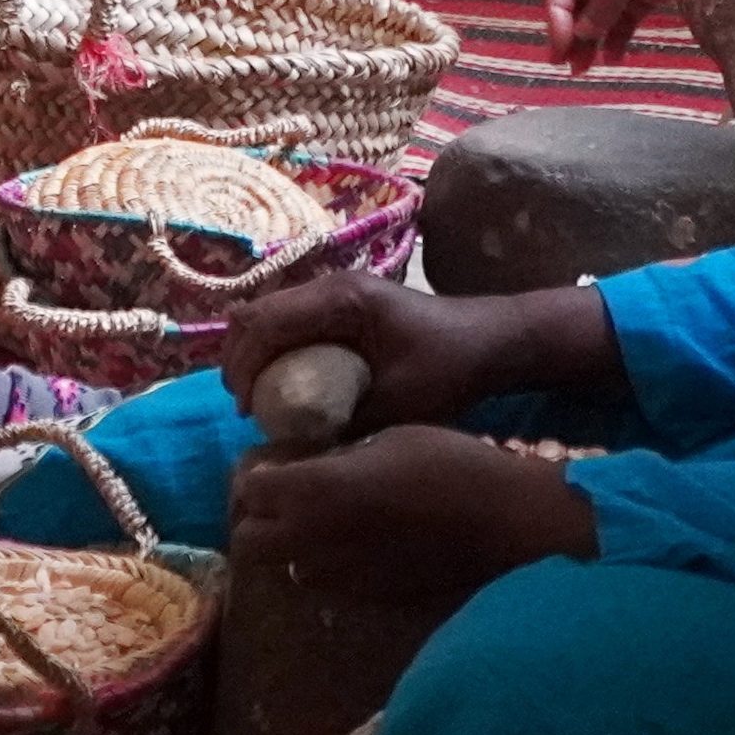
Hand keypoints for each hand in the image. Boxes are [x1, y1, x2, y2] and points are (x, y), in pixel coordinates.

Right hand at [217, 268, 620, 432]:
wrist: (496, 340)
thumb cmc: (452, 367)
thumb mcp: (401, 403)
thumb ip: (348, 421)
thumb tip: (298, 448)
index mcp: (341, 300)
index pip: (266, 323)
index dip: (245, 366)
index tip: (246, 410)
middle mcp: (330, 285)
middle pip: (256, 313)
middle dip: (239, 358)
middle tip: (242, 405)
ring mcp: (336, 291)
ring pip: (268, 314)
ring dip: (254, 352)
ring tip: (255, 397)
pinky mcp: (343, 304)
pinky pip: (290, 320)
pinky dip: (275, 348)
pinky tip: (283, 382)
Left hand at [229, 426, 594, 600]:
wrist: (505, 518)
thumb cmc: (448, 462)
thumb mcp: (385, 438)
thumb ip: (338, 459)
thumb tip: (317, 465)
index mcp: (311, 491)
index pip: (250, 490)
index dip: (259, 478)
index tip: (276, 467)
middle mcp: (312, 539)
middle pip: (250, 541)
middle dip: (259, 521)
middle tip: (286, 502)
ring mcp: (341, 576)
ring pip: (288, 569)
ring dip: (294, 549)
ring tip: (324, 526)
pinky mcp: (372, 596)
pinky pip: (332, 584)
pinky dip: (333, 567)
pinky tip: (363, 547)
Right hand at [544, 0, 734, 74]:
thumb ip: (603, 1)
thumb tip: (580, 34)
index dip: (556, 10)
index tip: (560, 40)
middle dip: (570, 30)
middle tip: (564, 63)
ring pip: (599, 12)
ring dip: (591, 39)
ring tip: (584, 69)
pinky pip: (625, 19)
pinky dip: (617, 37)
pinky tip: (614, 58)